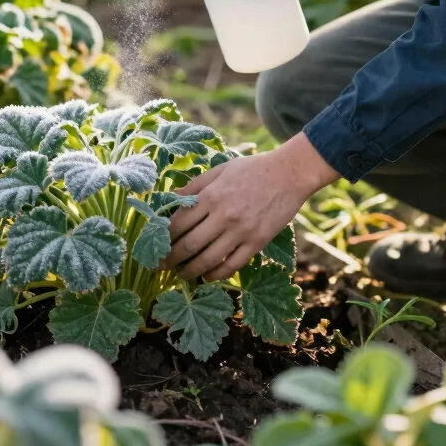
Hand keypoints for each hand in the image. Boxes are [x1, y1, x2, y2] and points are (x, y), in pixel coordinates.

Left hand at [164, 133, 338, 280]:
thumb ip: (195, 186)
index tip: (155, 246)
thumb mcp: (220, 170)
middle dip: (171, 259)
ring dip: (190, 271)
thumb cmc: (252, 169)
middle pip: (189, 244)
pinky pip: (232, 265)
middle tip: (160, 267)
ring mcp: (241, 231)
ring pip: (208, 259)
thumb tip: (171, 199)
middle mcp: (223, 215)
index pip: (179, 223)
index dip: (164, 238)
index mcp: (211, 195)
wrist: (289, 174)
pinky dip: (216, 274)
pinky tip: (207, 276)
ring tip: (181, 275)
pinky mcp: (257, 242)